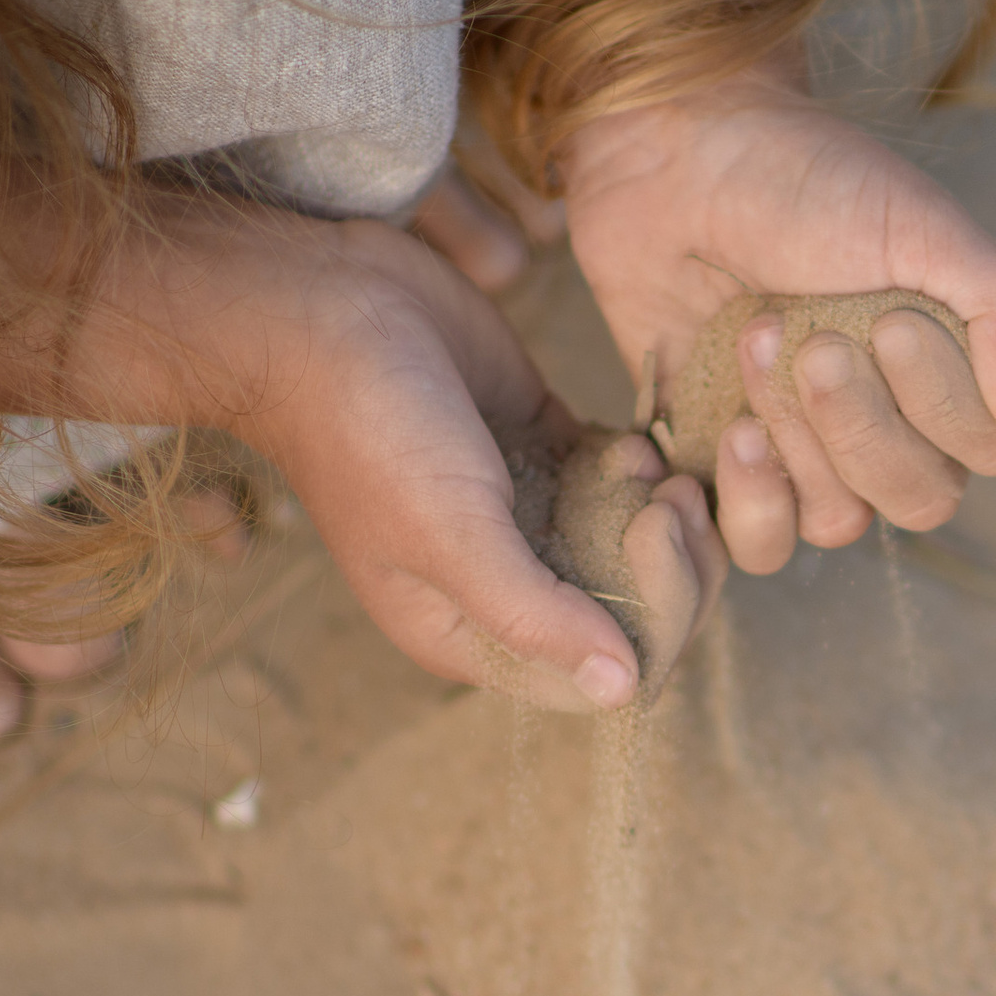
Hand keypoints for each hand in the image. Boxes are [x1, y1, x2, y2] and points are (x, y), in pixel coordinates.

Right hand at [0, 192, 722, 712]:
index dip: (657, 620)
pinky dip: (646, 471)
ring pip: (641, 554)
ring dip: (669, 516)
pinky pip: (626, 488)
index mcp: (474, 635)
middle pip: (636, 619)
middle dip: (678, 567)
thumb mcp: (448, 534)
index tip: (652, 533)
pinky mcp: (548, 452)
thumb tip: (623, 691)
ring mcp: (533, 519)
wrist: (317, 305)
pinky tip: (630, 440)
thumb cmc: (367, 429)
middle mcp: (509, 588)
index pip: (602, 676)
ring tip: (651, 467)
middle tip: (675, 498)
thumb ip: (534, 616)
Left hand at [553, 66, 995, 573]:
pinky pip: (762, 545)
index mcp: (953, 370)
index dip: (940, 403)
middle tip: (806, 335)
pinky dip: (751, 499)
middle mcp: (893, 424)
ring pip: (842, 523)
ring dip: (798, 439)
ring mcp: (812, 455)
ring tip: (754, 346)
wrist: (674, 156)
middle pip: (919, 501)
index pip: (989, 452)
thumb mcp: (924, 224)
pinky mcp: (735, 470)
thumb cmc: (804, 178)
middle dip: (859, 422)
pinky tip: (731, 428)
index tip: (887, 319)